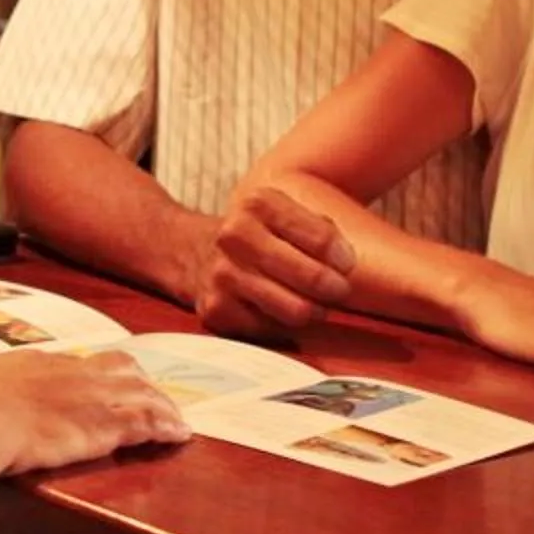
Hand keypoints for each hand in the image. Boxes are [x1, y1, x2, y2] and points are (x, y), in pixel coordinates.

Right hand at [0, 350, 190, 474]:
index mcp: (35, 363)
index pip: (80, 363)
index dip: (100, 373)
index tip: (109, 381)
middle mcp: (69, 373)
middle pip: (122, 369)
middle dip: (142, 383)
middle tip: (155, 397)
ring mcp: (89, 396)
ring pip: (143, 394)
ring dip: (163, 408)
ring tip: (177, 421)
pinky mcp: (101, 425)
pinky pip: (148, 422)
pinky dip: (167, 428)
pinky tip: (179, 435)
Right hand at [190, 184, 356, 337]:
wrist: (188, 251)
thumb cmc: (253, 234)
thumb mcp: (280, 212)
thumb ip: (320, 229)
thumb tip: (345, 263)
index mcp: (259, 204)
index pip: (323, 239)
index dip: (343, 259)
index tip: (344, 265)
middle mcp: (236, 235)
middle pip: (313, 277)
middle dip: (336, 289)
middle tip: (338, 290)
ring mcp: (223, 274)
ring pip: (297, 310)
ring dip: (314, 310)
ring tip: (313, 303)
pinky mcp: (216, 310)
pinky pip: (273, 329)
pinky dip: (282, 324)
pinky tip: (276, 310)